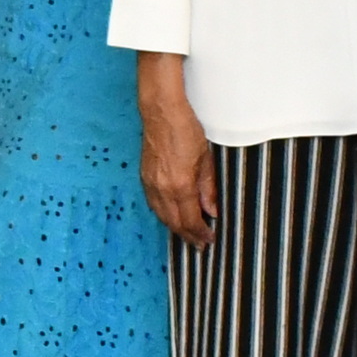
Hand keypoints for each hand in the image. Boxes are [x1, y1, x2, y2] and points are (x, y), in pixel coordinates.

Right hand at [135, 61, 216, 245]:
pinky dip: (164, 214)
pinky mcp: (145, 176)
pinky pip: (153, 204)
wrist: (161, 112)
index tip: (209, 240)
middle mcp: (162, 189)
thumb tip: (212, 210)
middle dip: (187, 236)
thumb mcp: (206, 159)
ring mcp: (150, 183)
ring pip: (162, 215)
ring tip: (187, 234)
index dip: (200, 233)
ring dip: (175, 227)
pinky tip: (171, 215)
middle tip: (199, 245)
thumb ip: (208, 187)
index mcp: (180, 185)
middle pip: (174, 222)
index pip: (190, 220)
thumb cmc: (185, 129)